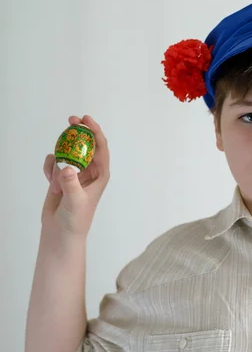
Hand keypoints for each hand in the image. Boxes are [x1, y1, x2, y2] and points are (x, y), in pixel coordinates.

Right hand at [41, 115, 110, 236]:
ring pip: (68, 153)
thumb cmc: (76, 219)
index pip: (101, 147)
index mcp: (100, 174)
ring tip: (56, 181)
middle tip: (70, 120)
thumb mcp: (75, 201)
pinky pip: (55, 163)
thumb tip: (67, 168)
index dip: (95, 131)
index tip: (86, 119)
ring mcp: (75, 173)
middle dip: (78, 131)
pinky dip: (50, 168)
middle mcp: (90, 171)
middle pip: (85, 144)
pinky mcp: (62, 177)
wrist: (61, 232)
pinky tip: (50, 182)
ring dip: (60, 158)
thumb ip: (71, 184)